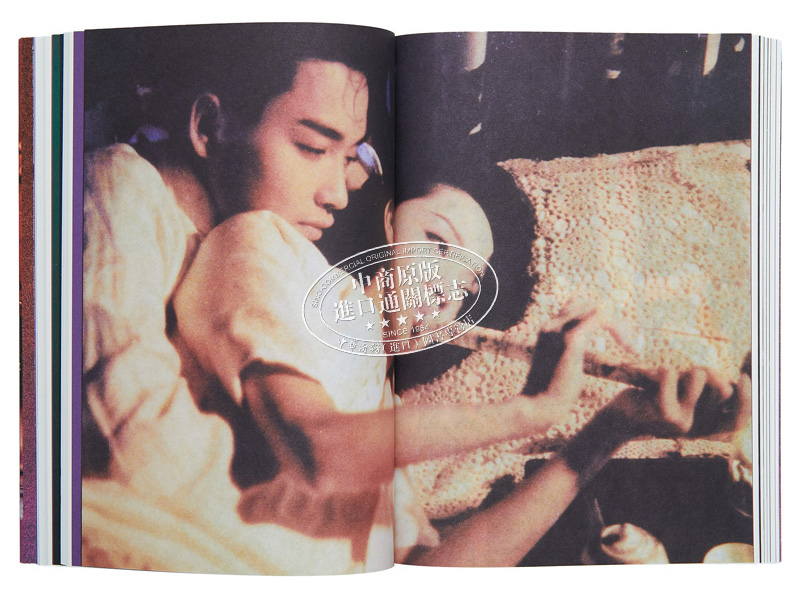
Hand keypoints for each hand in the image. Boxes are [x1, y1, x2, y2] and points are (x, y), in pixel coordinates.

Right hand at [525, 302, 636, 405]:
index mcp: (549, 329)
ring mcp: (559, 330)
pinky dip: (618, 329)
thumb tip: (589, 344)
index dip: (600, 319)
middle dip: (612, 320)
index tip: (617, 340)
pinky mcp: (571, 341)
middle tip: (629, 343)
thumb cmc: (552, 390)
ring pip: (596, 309)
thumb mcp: (563, 363)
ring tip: (630, 345)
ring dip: (618, 324)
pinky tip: (629, 346)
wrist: (538, 405)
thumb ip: (573, 350)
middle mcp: (552, 324)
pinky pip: (600, 319)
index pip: (577, 308)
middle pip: (588, 305)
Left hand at [608, 366, 734, 436]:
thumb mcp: (676, 397)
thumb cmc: (647, 402)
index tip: (744, 377)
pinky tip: (651, 377)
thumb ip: (698, 391)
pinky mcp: (666, 412)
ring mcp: (683, 421)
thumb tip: (720, 378)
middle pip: (719, 386)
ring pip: (699, 377)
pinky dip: (662, 369)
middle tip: (682, 373)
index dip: (747, 399)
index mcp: (701, 425)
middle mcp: (696, 426)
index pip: (737, 418)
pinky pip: (672, 376)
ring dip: (683, 369)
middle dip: (704, 371)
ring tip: (665, 378)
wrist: (616, 420)